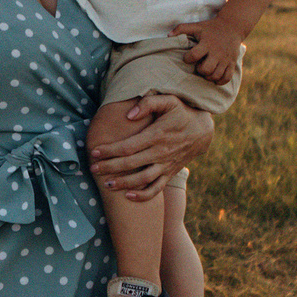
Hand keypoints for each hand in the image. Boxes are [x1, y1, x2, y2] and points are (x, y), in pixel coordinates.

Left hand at [90, 94, 213, 201]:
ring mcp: (166, 165)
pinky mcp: (170, 173)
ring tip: (106, 186)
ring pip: (143, 179)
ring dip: (124, 184)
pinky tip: (128, 196)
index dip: (111, 150)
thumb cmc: (181, 112)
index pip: (129, 146)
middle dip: (110, 168)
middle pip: (132, 164)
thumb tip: (129, 114)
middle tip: (93, 169)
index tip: (95, 152)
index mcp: (157, 135)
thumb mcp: (168, 100)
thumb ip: (148, 104)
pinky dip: (143, 195)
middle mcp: (161, 152)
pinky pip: (157, 188)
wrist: (203, 130)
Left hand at [169, 15, 242, 83]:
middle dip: (200, 70)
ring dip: (208, 76)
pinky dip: (220, 81)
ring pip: (216, 75)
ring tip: (206, 70)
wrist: (232, 26)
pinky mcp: (232, 63)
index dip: (188, 58)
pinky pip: (227, 78)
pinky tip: (215, 76)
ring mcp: (225, 59)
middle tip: (199, 65)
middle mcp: (217, 52)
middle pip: (206, 69)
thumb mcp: (197, 26)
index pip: (194, 55)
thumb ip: (181, 29)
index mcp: (207, 43)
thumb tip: (168, 35)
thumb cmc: (211, 27)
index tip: (188, 57)